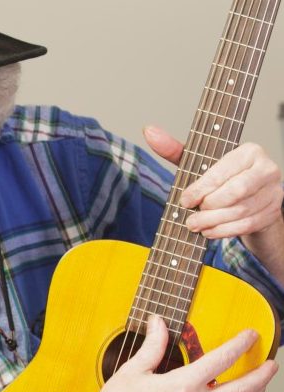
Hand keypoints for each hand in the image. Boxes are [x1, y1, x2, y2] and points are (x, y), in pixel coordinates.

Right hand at [58, 315, 276, 391]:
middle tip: (271, 365)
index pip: (222, 359)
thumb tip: (158, 322)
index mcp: (181, 386)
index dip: (240, 344)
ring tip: (260, 387)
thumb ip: (153, 345)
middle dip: (262, 375)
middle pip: (244, 390)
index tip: (250, 336)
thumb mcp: (133, 369)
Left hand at [143, 125, 283, 280]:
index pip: (222, 172)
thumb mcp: (197, 162)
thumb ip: (174, 148)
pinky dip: (223, 231)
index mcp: (249, 151)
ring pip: (240, 211)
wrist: (247, 198)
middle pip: (235, 192)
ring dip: (212, 222)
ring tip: (195, 225)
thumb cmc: (219, 177)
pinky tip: (209, 231)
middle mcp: (267, 169)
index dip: (200, 189)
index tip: (184, 200)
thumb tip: (149, 131)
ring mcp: (273, 192)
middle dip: (207, 208)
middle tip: (190, 217)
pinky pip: (246, 225)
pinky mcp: (272, 212)